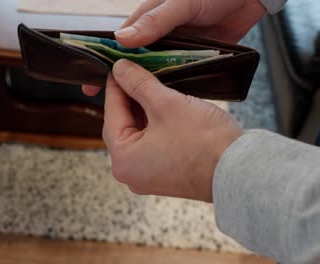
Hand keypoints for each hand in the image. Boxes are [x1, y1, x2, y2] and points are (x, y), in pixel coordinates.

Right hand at [82, 0, 265, 95]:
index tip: (90, 81)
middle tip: (107, 103)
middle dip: (119, 81)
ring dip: (142, 88)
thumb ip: (154, 21)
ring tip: (130, 111)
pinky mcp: (190, 59)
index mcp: (147, 20)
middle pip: (133, 63)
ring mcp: (174, 49)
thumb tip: (121, 39)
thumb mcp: (181, 4)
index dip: (105, 63)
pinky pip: (174, 76)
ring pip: (153, 72)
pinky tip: (159, 104)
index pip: (119, 44)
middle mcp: (157, 36)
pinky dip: (167, 89)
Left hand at [103, 59, 242, 201]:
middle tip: (136, 72)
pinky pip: (151, 144)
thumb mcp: (166, 104)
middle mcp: (130, 173)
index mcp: (123, 160)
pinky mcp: (164, 175)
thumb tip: (120, 69)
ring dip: (144, 110)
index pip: (111, 113)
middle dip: (130, 97)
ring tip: (151, 84)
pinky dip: (155, 125)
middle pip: (123, 124)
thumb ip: (138, 84)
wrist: (241, 170)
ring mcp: (147, 176)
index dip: (115, 85)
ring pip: (138, 133)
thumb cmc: (204, 142)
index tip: (118, 66)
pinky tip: (162, 105)